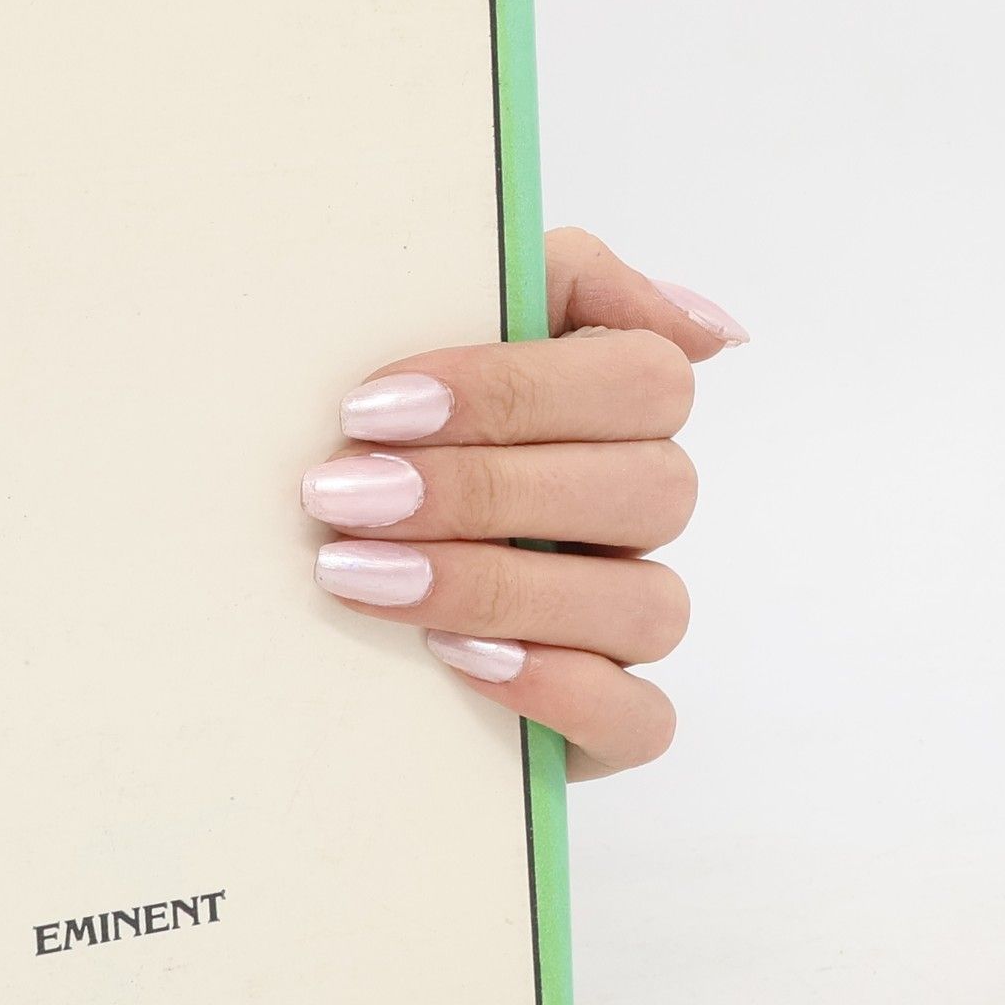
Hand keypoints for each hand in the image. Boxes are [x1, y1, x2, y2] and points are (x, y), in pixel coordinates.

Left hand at [301, 227, 746, 779]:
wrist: (298, 587)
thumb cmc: (380, 439)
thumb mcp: (435, 329)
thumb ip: (555, 281)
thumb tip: (706, 327)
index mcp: (616, 412)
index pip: (643, 379)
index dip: (513, 390)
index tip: (372, 408)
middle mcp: (637, 514)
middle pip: (647, 489)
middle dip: (483, 490)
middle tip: (344, 496)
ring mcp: (627, 622)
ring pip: (646, 604)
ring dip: (499, 587)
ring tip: (364, 577)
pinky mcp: (607, 723)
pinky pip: (641, 720)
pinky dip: (559, 690)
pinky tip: (458, 659)